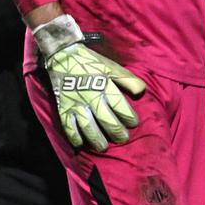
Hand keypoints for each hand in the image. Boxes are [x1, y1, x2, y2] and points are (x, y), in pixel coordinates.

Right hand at [34, 15, 145, 151]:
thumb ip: (128, 79)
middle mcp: (90, 97)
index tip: (134, 124)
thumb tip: (141, 92)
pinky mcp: (62, 108)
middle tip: (124, 139)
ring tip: (104, 147)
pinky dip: (74, 136)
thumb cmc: (92, 63)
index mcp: (104, 85)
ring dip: (97, 138)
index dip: (128, 116)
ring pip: (88, 126)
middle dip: (116, 131)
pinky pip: (68, 126)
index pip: (119, 106)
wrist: (63, 57)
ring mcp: (75, 104)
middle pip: (106, 119)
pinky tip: (81, 144)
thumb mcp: (112, 67)